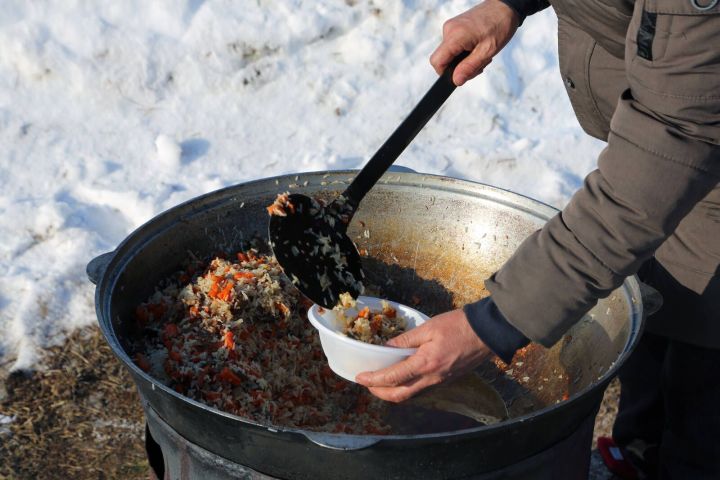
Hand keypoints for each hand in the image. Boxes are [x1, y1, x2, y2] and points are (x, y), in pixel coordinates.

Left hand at [355, 309, 491, 401]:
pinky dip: (407, 387)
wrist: (487, 333)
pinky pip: (422, 390)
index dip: (373, 380)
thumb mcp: (428, 327)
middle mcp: (432, 378)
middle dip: (380, 392)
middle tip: (367, 383)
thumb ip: (405, 340)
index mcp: (425, 364)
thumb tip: (386, 348)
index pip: (393, 378)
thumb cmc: (458, 325)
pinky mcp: (447, 380)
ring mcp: (440, 382)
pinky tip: (402, 378)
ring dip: (393, 392)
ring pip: (411, 395)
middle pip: (400, 395)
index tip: (360, 378)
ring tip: (381, 381)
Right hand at [430, 0, 519, 85]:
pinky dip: (465, 51)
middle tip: (480, 63)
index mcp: (455, 36)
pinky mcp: (454, 27)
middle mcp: (449, 30)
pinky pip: (454, 45)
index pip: (437, 61)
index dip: (446, 73)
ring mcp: (451, 27)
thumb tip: (456, 80)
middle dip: (460, 67)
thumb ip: (469, 67)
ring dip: (465, 59)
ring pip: (450, 53)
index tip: (461, 74)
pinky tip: (478, 47)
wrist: (505, 7)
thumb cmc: (500, 25)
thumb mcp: (487, 51)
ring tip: (482, 53)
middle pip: (444, 59)